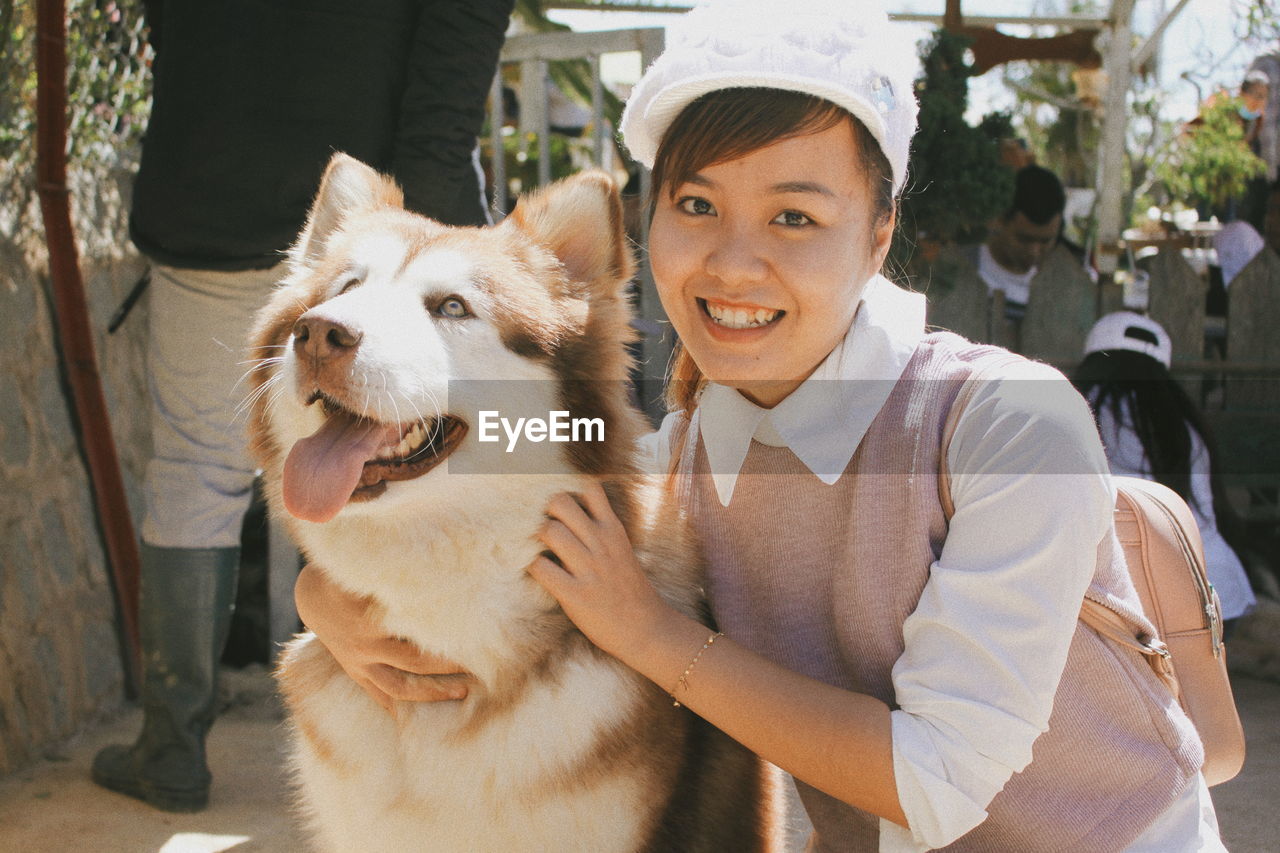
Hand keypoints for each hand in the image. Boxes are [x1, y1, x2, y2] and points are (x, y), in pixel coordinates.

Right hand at [294, 563, 472, 711]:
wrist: (313, 595)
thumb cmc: (356, 574)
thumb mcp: (374, 567)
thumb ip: (405, 571)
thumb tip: (449, 563)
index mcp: (372, 613)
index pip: (418, 624)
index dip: (448, 631)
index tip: (479, 635)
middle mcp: (366, 641)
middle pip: (416, 660)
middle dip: (450, 664)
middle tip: (483, 665)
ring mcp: (359, 661)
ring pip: (400, 686)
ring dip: (433, 692)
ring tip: (463, 692)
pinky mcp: (355, 672)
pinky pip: (379, 696)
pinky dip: (400, 708)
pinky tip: (423, 720)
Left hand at [527, 481, 674, 659]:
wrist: (647, 629)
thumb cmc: (629, 589)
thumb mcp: (622, 549)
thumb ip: (601, 531)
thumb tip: (568, 516)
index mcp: (613, 530)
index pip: (589, 489)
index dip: (570, 494)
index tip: (563, 510)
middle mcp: (601, 543)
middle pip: (560, 502)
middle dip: (546, 511)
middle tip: (545, 529)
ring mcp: (588, 568)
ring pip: (548, 531)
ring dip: (535, 538)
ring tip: (539, 551)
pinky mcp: (575, 594)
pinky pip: (541, 568)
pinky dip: (533, 567)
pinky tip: (539, 573)